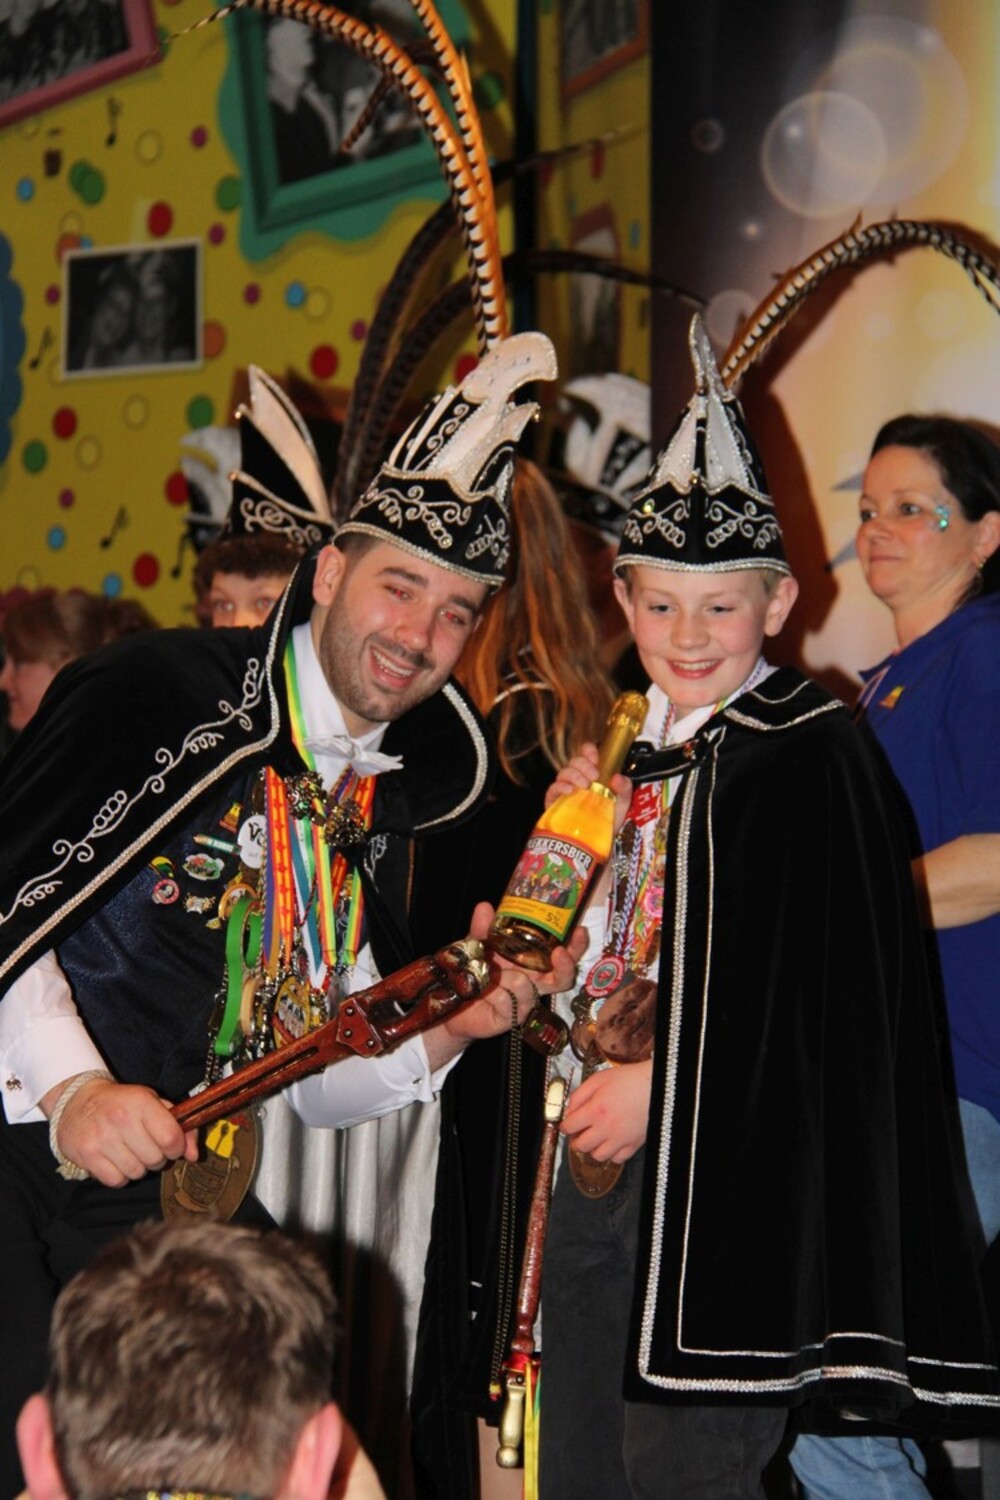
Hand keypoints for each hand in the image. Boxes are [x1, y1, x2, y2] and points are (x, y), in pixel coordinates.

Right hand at [46, 1076, 196, 1187]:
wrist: (77, 1101)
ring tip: (129, 1152)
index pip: (170, 1138)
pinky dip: (119, 1176)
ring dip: (138, 1167)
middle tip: (146, 1146)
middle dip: (156, 1158)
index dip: (176, 1148)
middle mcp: (121, 1119)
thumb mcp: (153, 1103)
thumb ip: (180, 1126)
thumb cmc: (122, 1103)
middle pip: (155, 1159)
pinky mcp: (87, 1155)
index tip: (170, 1145)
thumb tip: (194, 1156)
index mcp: (141, 1102)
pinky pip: (116, 1181)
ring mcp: (102, 1138)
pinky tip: (114, 1160)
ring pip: (137, 1173)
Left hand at [424, 903, 584, 1063]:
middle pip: (562, 978)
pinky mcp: (512, 1017)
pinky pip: (508, 1001)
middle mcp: (534, 982)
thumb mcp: (477, 944)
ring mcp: (525, 1002)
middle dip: (566, 965)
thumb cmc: (474, 970)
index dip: (575, 945)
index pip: (562, 954)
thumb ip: (483, 929)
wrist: (454, 999)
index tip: (579, 930)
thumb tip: (485, 907)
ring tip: (491, 973)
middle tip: (560, 953)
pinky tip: (484, 989)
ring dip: (508, 977)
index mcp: (533, 962)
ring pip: (529, 988)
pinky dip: (494, 991)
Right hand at [545, 743, 632, 835]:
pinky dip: (560, 786)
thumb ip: (625, 789)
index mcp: (593, 774)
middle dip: (584, 765)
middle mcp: (577, 779)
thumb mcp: (623, 804)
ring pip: (563, 772)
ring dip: (574, 775)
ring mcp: (564, 790)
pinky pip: (552, 789)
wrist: (598, 842)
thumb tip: (617, 777)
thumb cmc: (609, 819)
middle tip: (594, 776)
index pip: (586, 754)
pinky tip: (570, 791)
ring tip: (584, 785)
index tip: (595, 757)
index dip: (589, 751)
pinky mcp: (554, 802)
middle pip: (574, 761)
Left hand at [561, 1060, 651, 1162]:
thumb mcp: (599, 1079)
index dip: (564, 1126)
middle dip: (575, 1140)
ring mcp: (620, 1139)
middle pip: (580, 1146)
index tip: (566, 1124)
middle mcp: (606, 1128)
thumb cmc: (631, 1080)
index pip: (569, 1127)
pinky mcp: (633, 1144)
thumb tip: (569, 1110)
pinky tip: (611, 1143)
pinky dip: (611, 1154)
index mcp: (595, 1110)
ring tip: (594, 1139)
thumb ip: (580, 1094)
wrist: (655, 1086)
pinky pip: (617, 1159)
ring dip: (592, 1149)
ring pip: (597, 1156)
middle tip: (577, 1134)